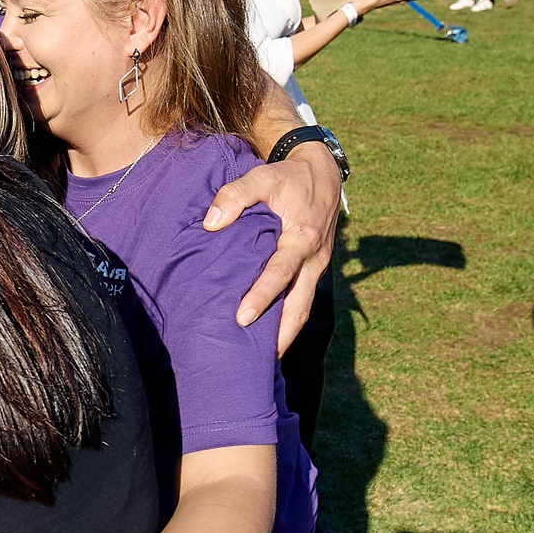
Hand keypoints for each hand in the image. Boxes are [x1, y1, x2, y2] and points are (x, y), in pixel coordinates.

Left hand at [206, 143, 341, 348]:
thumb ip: (235, 196)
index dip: (262, 296)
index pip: (280, 274)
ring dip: (287, 334)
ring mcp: (318, 266)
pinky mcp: (315, 269)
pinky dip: (290, 319)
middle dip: (280, 334)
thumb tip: (211, 224)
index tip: (242, 318)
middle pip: (300, 306)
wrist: (322, 172)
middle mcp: (314, 259)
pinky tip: (273, 335)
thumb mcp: (262, 177)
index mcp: (301, 239)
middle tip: (258, 358)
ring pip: (304, 308)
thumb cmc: (287, 177)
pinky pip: (304, 299)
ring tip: (266, 360)